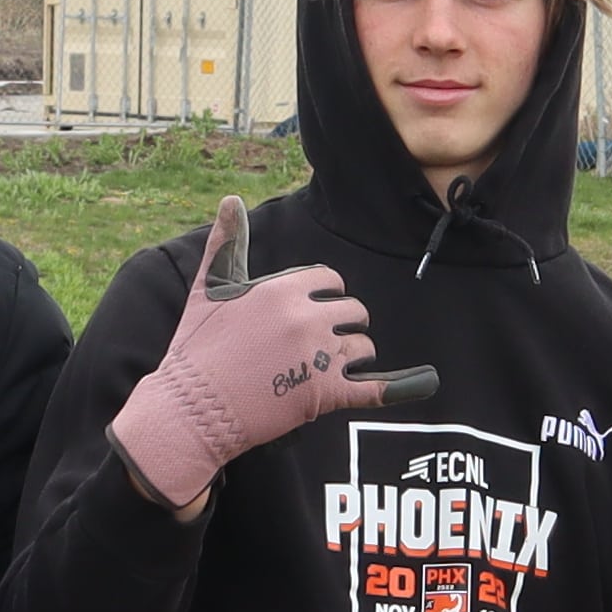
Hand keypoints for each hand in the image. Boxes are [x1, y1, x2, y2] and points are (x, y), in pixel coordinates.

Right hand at [108, 198, 388, 509]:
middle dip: (343, 325)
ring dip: (352, 356)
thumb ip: (227, 243)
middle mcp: (306, 318)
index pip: (331, 282)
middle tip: (317, 345)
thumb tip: (230, 200)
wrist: (190, 411)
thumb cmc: (196, 350)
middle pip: (353, 311)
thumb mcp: (209, 289)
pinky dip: (396, 387)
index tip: (310, 313)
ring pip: (362, 346)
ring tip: (325, 369)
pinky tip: (421, 382)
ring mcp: (318, 357)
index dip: (325, 297)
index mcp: (283, 289)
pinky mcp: (324, 395)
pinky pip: (371, 388)